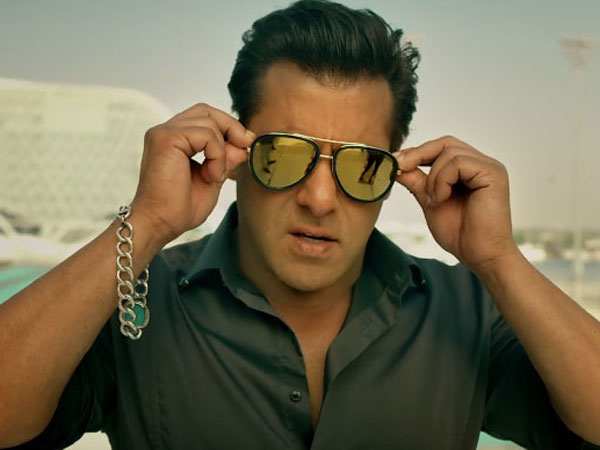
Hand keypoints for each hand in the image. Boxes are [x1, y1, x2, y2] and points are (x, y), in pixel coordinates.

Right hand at [131, 103, 253, 245]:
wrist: (160, 224)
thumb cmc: (179, 208)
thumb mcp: (213, 177)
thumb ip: (225, 158)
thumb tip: (244, 142)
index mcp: (174, 139)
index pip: (205, 117)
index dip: (228, 127)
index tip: (246, 145)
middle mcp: (166, 131)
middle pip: (206, 111)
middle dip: (231, 126)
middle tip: (245, 146)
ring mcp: (164, 133)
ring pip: (209, 122)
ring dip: (222, 151)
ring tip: (215, 176)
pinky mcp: (166, 138)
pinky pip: (206, 134)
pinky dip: (217, 155)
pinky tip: (211, 176)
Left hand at [395, 136, 517, 271]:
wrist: (479, 256)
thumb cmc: (460, 234)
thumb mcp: (430, 201)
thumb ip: (417, 181)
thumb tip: (397, 164)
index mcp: (469, 169)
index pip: (442, 147)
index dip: (418, 152)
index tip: (396, 162)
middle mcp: (482, 164)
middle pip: (446, 143)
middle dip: (419, 154)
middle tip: (401, 166)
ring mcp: (489, 167)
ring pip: (449, 152)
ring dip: (433, 177)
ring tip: (434, 200)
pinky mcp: (493, 173)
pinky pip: (458, 163)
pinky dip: (443, 180)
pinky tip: (443, 199)